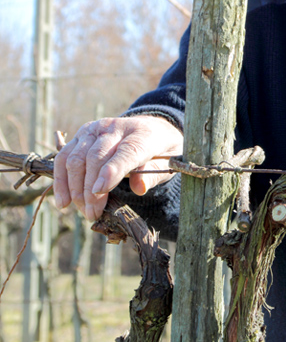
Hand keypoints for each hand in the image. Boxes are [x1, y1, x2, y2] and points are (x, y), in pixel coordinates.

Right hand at [53, 115, 183, 220]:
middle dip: (91, 189)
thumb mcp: (168, 163)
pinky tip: (63, 201)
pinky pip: (64, 157)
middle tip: (93, 214)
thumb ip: (154, 174)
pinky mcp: (81, 134)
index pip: (126, 151)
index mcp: (142, 134)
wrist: (152, 129)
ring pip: (76, 158)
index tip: (100, 191)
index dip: (111, 171)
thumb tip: (139, 188)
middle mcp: (116, 127)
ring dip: (75, 188)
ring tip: (83, 211)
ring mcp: (96, 129)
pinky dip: (61, 180)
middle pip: (96, 157)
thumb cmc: (160, 152)